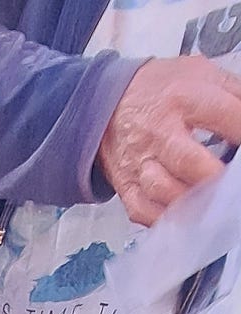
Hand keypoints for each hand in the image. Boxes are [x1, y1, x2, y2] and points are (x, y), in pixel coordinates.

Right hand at [98, 56, 240, 226]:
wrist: (108, 103)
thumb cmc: (158, 91)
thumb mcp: (200, 73)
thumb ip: (233, 94)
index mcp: (183, 98)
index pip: (226, 116)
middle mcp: (159, 132)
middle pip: (188, 161)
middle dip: (215, 175)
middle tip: (229, 182)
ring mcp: (140, 162)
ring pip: (163, 191)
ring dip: (191, 201)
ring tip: (209, 202)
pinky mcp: (126, 184)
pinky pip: (141, 209)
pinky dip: (163, 217)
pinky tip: (181, 215)